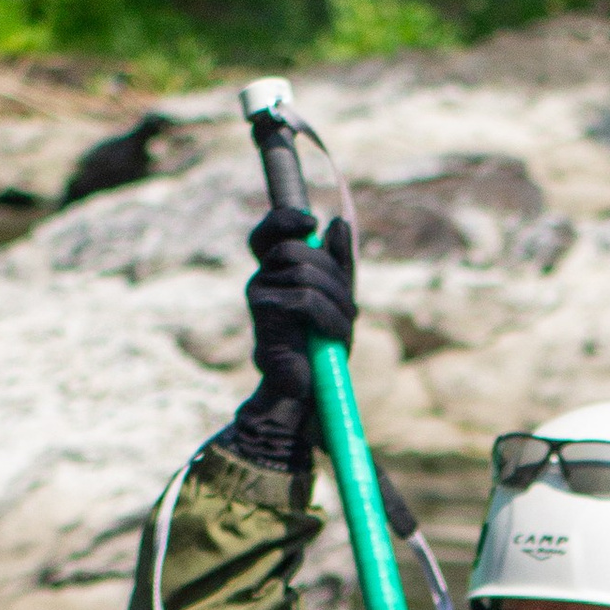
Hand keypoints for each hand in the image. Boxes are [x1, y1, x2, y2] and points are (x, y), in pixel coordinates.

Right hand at [245, 203, 354, 395]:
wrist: (308, 391)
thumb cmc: (321, 346)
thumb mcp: (337, 298)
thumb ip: (337, 263)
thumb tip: (337, 224)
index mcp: (277, 273)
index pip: (268, 233)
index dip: (284, 218)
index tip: (311, 221)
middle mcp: (262, 279)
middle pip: (298, 249)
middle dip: (334, 274)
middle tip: (351, 307)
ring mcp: (259, 295)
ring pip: (304, 272)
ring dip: (337, 301)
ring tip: (344, 328)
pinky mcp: (265, 314)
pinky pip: (305, 299)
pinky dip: (330, 318)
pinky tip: (334, 337)